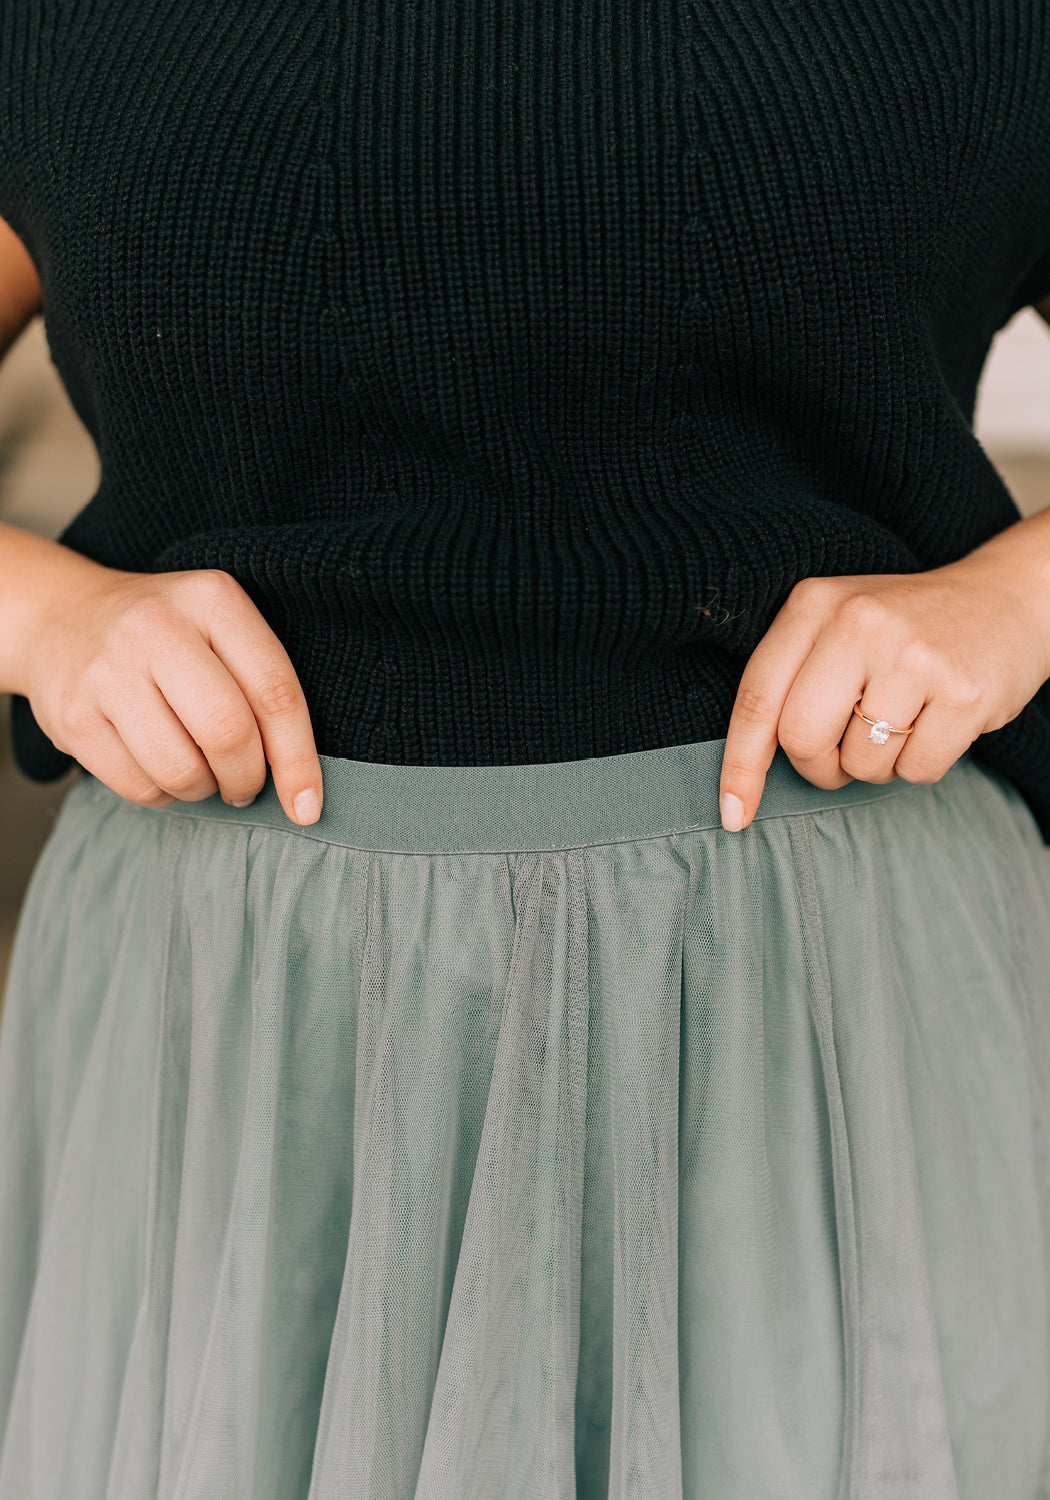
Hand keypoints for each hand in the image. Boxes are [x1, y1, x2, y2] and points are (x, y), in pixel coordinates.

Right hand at [23, 564, 323, 823]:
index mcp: (212, 599)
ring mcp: (108, 671)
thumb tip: (299, 785)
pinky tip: (157, 765)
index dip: (299, 760)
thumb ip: (261, 685)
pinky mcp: (72, 715)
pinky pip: (138, 787)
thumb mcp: (219, 627)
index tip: (308, 806)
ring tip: (198, 769)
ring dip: (202, 789)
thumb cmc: (165, 636)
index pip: (275, 692)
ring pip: (181, 770)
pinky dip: (161, 793)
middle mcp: (156, 627)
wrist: (59, 617)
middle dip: (246, 777)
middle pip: (228, 733)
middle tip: (243, 784)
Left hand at [717, 552, 1049, 831]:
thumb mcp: (836, 625)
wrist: (1006, 598)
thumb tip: (743, 779)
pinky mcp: (963, 691)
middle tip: (839, 757)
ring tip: (901, 720)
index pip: (756, 699)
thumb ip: (789, 679)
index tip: (732, 815)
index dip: (740, 766)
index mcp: (814, 604)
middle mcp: (859, 622)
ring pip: (860, 764)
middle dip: (817, 768)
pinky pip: (916, 771)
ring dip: (875, 765)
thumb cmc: (903, 629)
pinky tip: (935, 722)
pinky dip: (920, 764)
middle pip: (802, 739)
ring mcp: (914, 656)